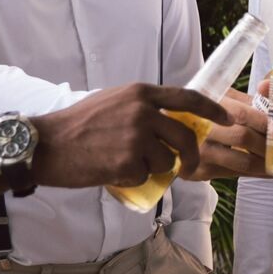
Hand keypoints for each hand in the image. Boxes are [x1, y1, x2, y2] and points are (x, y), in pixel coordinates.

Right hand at [22, 83, 227, 192]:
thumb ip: (143, 107)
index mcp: (140, 93)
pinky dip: (133, 180)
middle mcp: (142, 112)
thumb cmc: (77, 125)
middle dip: (191, 156)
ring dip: (153, 169)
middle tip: (187, 166)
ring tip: (126, 163)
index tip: (226, 119)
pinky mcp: (128, 162)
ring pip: (166, 161)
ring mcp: (136, 137)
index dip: (211, 110)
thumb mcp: (114, 102)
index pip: (188, 98)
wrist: (46, 144)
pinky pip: (145, 177)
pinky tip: (112, 172)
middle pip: (185, 137)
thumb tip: (172, 121)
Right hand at [186, 89, 269, 179]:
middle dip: (268, 142)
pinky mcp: (200, 172)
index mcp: (207, 106)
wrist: (164, 134)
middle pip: (243, 137)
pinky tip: (270, 171)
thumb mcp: (217, 99)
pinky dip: (257, 174)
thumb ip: (244, 100)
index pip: (242, 114)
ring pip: (242, 161)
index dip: (265, 121)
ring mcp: (200, 153)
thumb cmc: (199, 113)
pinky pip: (236, 174)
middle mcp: (201, 130)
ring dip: (266, 162)